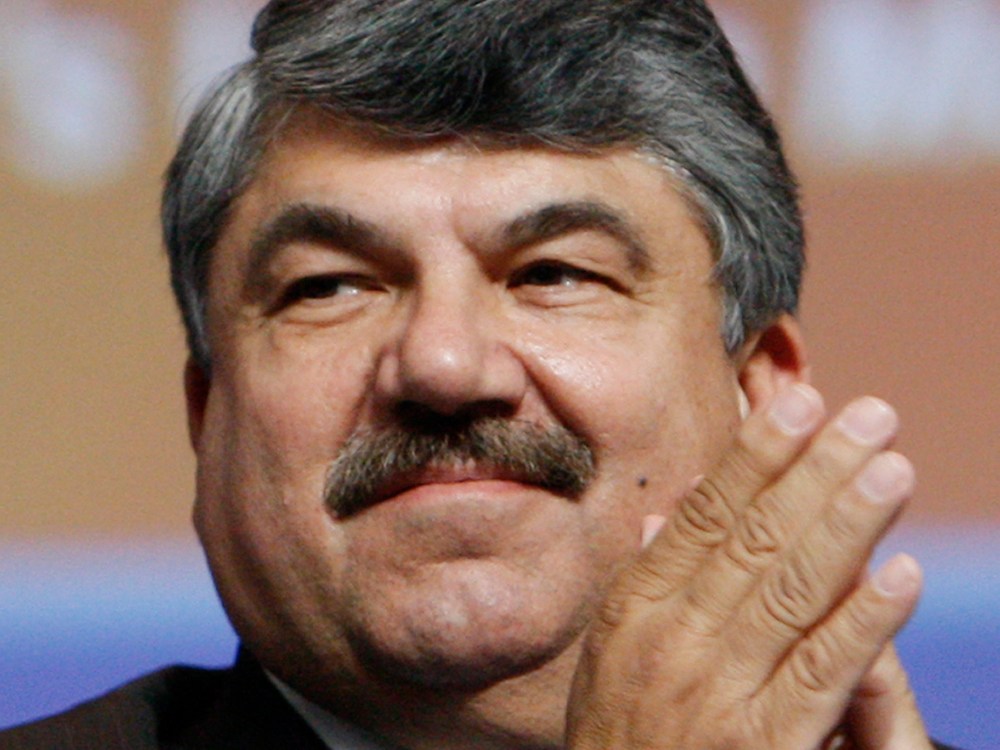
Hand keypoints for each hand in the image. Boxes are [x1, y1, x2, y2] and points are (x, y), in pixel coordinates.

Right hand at [566, 385, 932, 748]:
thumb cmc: (619, 734)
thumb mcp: (610, 653)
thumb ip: (645, 579)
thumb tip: (661, 512)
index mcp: (637, 607)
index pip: (705, 515)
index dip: (756, 456)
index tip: (801, 403)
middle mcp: (673, 638)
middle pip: (755, 538)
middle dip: (817, 470)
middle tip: (870, 416)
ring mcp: (715, 692)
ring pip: (791, 591)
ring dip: (847, 525)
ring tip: (893, 469)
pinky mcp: (759, 747)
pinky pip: (817, 675)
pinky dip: (861, 624)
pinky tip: (900, 576)